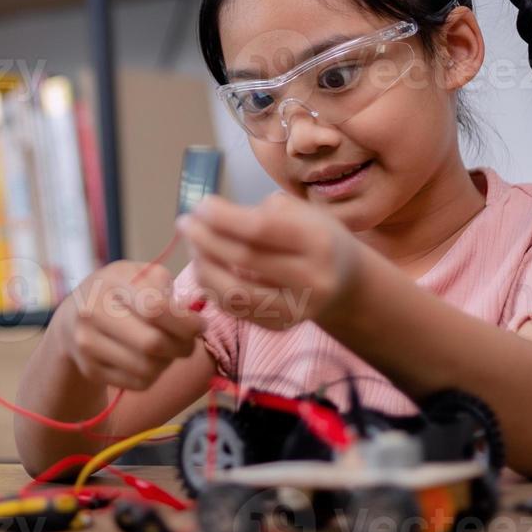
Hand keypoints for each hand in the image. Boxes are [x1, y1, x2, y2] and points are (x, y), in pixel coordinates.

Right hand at [57, 260, 205, 390]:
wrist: (72, 318)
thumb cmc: (117, 293)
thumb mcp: (136, 274)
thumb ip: (163, 286)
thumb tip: (192, 313)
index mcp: (111, 282)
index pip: (155, 307)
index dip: (186, 322)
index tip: (199, 325)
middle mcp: (92, 312)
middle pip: (152, 343)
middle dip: (182, 346)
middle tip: (188, 342)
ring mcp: (88, 344)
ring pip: (148, 368)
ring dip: (167, 362)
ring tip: (166, 349)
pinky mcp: (90, 369)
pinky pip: (138, 383)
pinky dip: (153, 376)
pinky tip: (148, 361)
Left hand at [177, 192, 362, 329]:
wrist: (346, 282)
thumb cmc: (314, 236)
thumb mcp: (302, 213)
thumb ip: (262, 213)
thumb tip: (211, 216)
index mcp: (318, 242)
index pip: (260, 229)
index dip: (223, 217)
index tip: (200, 204)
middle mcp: (312, 280)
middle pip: (244, 260)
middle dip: (206, 239)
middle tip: (185, 222)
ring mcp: (297, 310)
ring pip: (235, 293)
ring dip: (203, 266)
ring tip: (192, 246)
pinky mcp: (281, 327)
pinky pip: (236, 310)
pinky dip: (212, 288)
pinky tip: (204, 267)